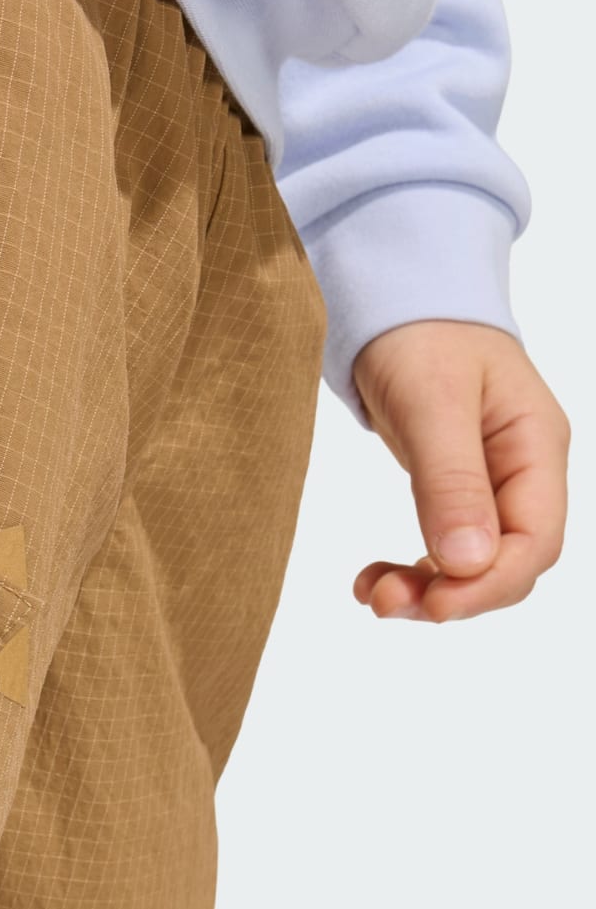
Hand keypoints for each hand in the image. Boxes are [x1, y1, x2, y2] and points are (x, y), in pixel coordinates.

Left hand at [352, 321, 569, 620]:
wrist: (397, 302)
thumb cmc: (421, 336)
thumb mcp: (433, 405)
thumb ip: (451, 483)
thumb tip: (470, 563)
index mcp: (536, 447)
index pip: (536, 543)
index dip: (488, 586)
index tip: (433, 605)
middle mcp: (523, 473)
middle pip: (508, 564)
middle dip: (453, 595)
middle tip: (384, 603)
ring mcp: (491, 484)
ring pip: (475, 566)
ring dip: (427, 590)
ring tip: (372, 593)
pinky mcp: (455, 491)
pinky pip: (447, 550)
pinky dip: (413, 572)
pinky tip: (373, 578)